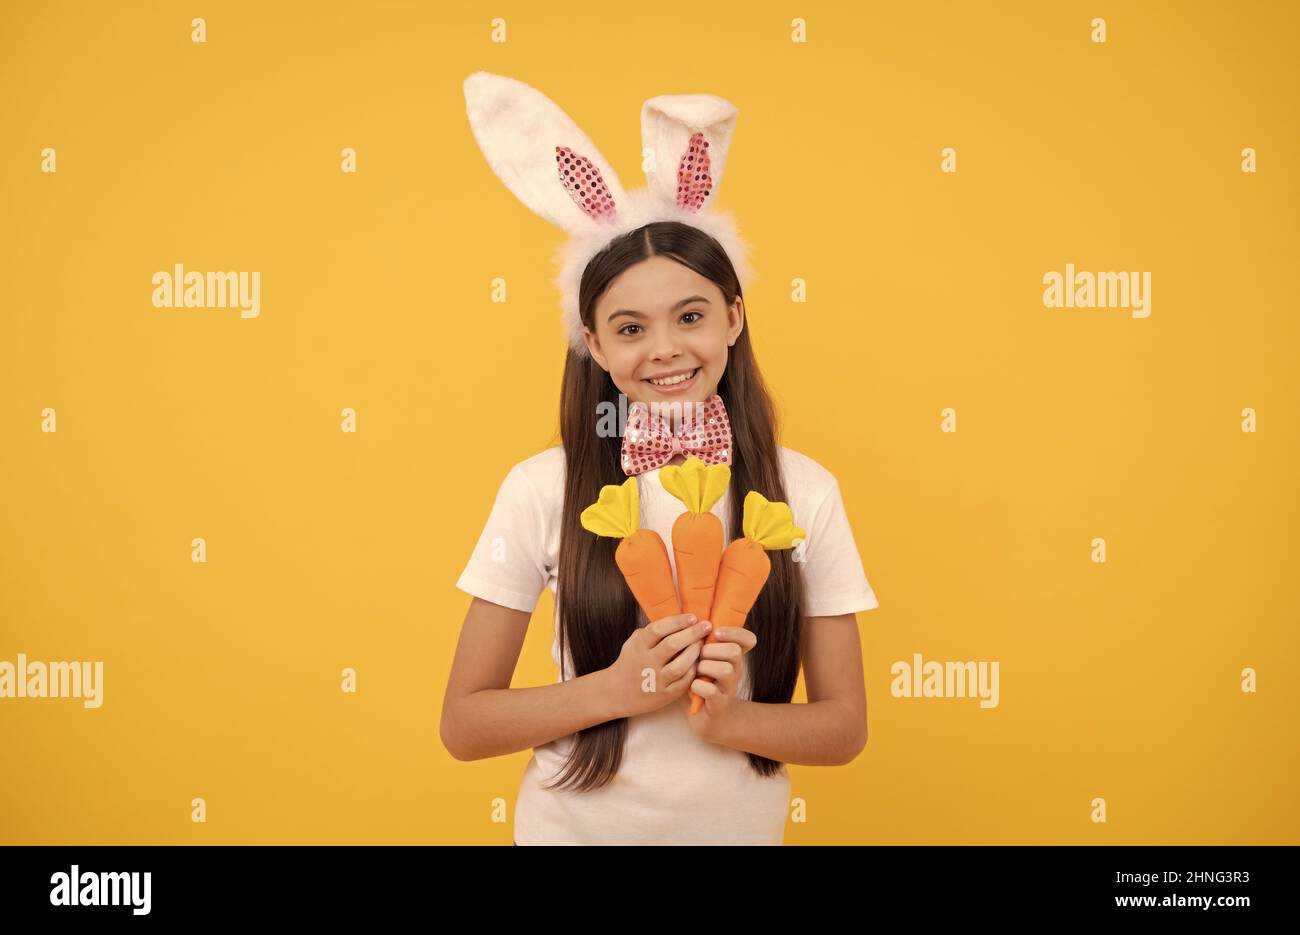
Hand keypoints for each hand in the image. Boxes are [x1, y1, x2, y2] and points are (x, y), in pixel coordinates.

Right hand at [602, 613, 711, 718]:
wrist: (617, 693)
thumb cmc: (631, 663)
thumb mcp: (633, 643)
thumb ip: (650, 632)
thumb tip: (677, 618)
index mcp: (639, 646)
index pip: (658, 629)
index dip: (677, 621)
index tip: (693, 617)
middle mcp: (646, 663)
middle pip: (672, 645)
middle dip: (692, 633)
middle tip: (706, 626)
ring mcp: (656, 680)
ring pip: (680, 665)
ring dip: (694, 652)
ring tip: (703, 643)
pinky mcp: (664, 695)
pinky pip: (683, 682)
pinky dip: (693, 670)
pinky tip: (699, 662)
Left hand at [686, 625, 756, 739]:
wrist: (705, 717)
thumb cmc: (700, 680)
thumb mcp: (704, 658)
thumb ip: (702, 641)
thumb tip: (687, 615)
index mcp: (732, 656)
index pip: (748, 639)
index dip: (735, 632)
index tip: (716, 632)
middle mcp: (735, 670)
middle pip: (734, 651)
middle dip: (711, 650)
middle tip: (699, 656)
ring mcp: (729, 688)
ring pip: (726, 669)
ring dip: (705, 667)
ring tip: (696, 671)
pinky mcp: (719, 704)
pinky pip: (712, 691)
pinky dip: (699, 686)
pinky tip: (693, 687)